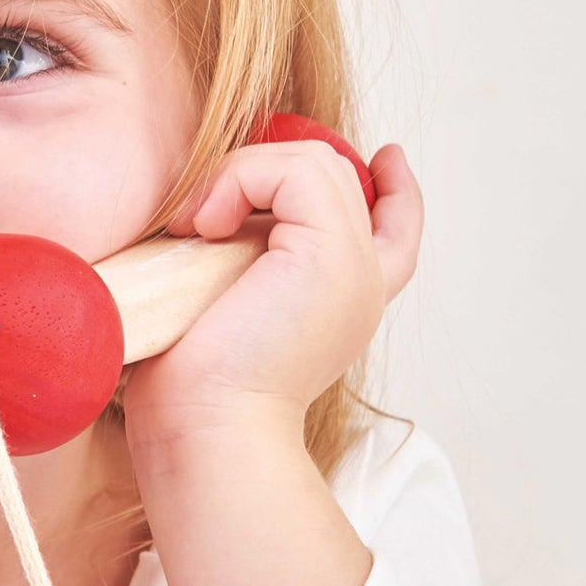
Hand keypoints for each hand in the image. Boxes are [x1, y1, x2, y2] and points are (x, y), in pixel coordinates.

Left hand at [121, 140, 422, 447]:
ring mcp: (354, 268)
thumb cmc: (190, 388)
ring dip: (242, 175)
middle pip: (335, 178)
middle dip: (263, 170)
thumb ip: (239, 265)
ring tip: (196, 226)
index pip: (395, 231)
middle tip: (202, 215)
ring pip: (314, 163)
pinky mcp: (332, 254)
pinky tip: (205, 226)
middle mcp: (361, 284)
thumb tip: (203, 221)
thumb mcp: (219, 312)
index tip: (383, 157)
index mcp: (343, 301)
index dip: (395, 190)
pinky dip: (241, 180)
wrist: (204, 428)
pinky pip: (297, 170)